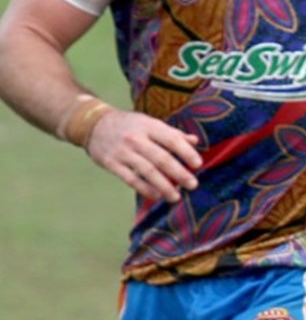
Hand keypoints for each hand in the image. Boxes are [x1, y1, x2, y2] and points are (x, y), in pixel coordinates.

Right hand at [85, 110, 202, 202]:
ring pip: (147, 171)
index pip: (172, 140)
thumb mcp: (150, 123)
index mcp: (149, 126)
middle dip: (179, 173)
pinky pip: (130, 179)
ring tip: (176, 196)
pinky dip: (144, 188)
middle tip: (193, 185)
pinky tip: (157, 196)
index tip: (198, 164)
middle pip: (161, 158)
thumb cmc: (129, 125)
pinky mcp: (111, 164)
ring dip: (163, 185)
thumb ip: (172, 133)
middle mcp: (136, 138)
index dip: (186, 152)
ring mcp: (123, 152)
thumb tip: (195, 141)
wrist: (93, 124)